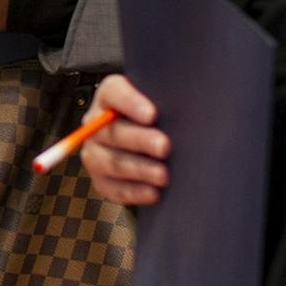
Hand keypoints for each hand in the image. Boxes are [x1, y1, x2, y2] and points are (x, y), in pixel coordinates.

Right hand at [78, 76, 169, 206]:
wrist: (145, 145)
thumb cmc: (157, 120)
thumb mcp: (159, 101)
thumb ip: (166, 98)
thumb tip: (190, 102)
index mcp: (109, 97)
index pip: (113, 93)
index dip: (130, 103)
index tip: (152, 114)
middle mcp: (96, 124)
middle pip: (113, 131)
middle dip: (140, 140)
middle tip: (164, 146)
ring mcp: (95, 153)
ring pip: (112, 162)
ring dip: (139, 169)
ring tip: (163, 175)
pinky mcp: (100, 179)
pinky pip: (113, 188)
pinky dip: (134, 192)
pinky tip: (153, 192)